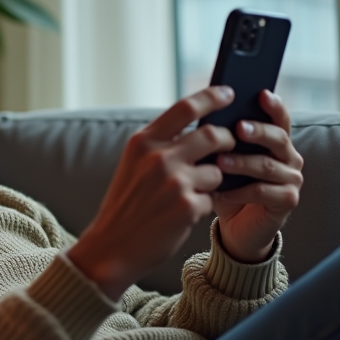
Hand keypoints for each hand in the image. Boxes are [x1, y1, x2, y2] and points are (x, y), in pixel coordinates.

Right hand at [69, 86, 236, 298]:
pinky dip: (205, 206)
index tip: (229, 92)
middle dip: (227, 141)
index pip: (185, 107)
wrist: (111, 247)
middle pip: (212, 135)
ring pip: (218, 171)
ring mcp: (174, 182)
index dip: (212, 97)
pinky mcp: (187, 207)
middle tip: (228, 148)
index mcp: (143, 142)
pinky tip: (186, 215)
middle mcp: (158, 157)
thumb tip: (200, 124)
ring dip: (214, 182)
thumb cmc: (126, 205)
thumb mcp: (134, 165)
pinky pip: (212, 198)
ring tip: (194, 193)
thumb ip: (161, 144)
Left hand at [212, 90, 303, 261]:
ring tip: (220, 162)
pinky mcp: (288, 201)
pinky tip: (221, 193)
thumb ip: (224, 139)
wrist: (235, 225)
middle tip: (238, 128)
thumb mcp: (224, 158)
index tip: (262, 94)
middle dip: (258, 132)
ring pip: (268, 166)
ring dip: (243, 163)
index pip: (280, 118)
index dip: (273, 106)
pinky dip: (240, 192)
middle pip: (278, 138)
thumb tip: (207, 116)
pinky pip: (264, 192)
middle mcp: (290, 157)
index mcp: (276, 141)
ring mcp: (292, 179)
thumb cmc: (228, 186)